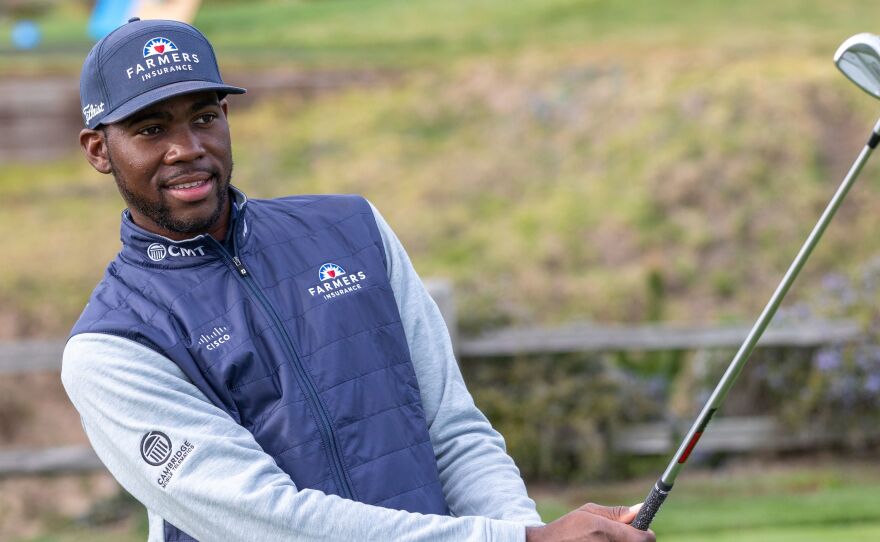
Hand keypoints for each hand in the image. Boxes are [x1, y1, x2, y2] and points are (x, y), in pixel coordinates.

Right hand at [525, 503, 655, 541]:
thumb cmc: (568, 528)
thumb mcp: (589, 512)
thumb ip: (616, 513)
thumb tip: (639, 509)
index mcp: (606, 532)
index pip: (645, 539)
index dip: (645, 533)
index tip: (640, 530)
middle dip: (634, 540)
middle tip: (621, 535)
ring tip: (605, 540)